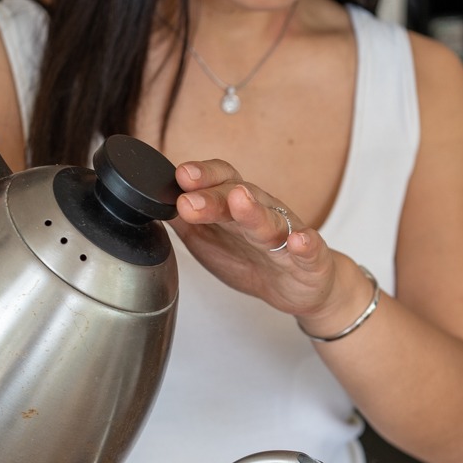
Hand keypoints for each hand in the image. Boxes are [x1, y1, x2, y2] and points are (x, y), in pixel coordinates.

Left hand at [173, 158, 339, 318]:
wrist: (301, 286)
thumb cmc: (253, 258)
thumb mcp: (210, 238)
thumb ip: (184, 218)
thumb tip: (151, 201)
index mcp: (236, 206)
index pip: (218, 180)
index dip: (200, 176)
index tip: (179, 176)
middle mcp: (262, 212)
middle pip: (238, 196)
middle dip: (213, 196)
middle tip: (190, 199)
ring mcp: (287, 234)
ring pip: (270, 220)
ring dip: (253, 210)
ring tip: (240, 200)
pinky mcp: (310, 260)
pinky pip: (310, 250)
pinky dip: (306, 245)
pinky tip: (298, 241)